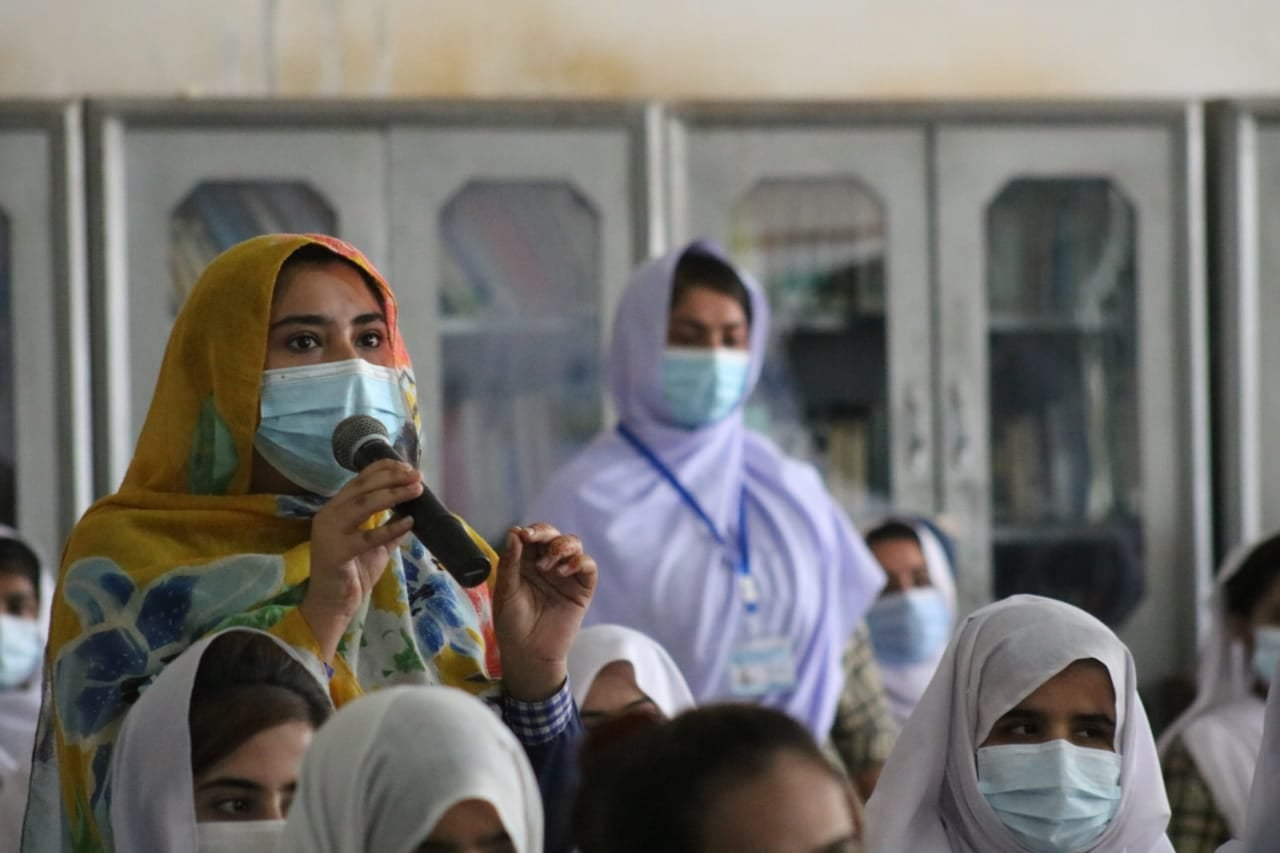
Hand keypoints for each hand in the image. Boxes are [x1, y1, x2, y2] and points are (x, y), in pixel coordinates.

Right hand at [301, 459, 420, 661]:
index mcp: (337, 509)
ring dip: (393, 494)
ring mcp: (329, 532)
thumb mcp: (377, 545)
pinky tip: (410, 521)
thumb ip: (390, 527)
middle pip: (363, 487)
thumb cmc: (353, 574)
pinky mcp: (336, 552)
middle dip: (392, 477)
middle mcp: (329, 514)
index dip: (384, 469)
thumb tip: (412, 510)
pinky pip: (368, 536)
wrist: (333, 604)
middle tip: (417, 476)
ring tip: (416, 490)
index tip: (407, 466)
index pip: (360, 479)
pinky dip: (391, 528)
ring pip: (363, 505)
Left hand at [493, 523, 597, 700]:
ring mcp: (566, 574)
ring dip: (562, 546)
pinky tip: (564, 571)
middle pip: (554, 535)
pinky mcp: (582, 587)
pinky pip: (588, 565)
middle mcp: (547, 564)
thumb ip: (510, 562)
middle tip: (536, 541)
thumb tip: (514, 532)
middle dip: (547, 534)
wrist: (529, 653)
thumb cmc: (512, 624)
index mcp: (526, 562)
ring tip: (549, 565)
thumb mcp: (506, 592)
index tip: (524, 535)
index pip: (532, 537)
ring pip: (573, 544)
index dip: (531, 532)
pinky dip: (579, 561)